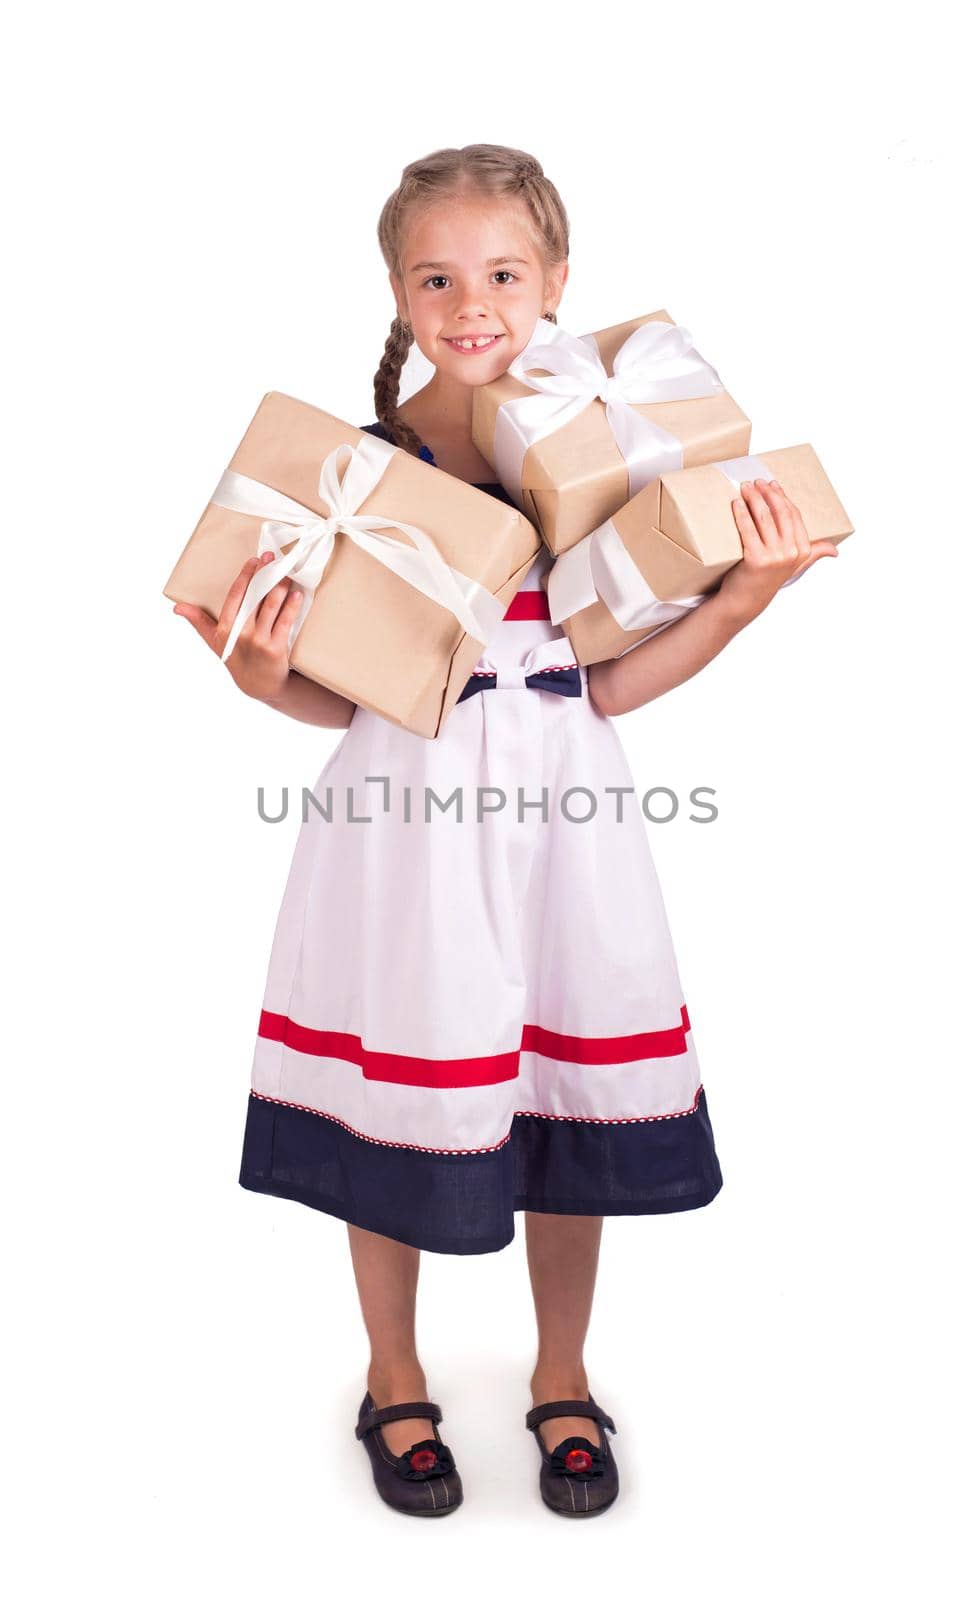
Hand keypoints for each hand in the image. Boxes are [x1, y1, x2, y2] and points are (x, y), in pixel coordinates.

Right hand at [173, 551, 304, 701]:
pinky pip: (285, 622)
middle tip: (273, 557)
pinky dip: (292, 606)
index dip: (245, 575)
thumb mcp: (214, 641)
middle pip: (254, 597)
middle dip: (264, 575)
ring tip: (287, 571)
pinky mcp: (276, 649)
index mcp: (225, 628)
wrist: (259, 686)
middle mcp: (241, 633)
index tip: (254, 560)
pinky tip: (297, 594)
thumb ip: (197, 621)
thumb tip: (176, 607)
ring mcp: (258, 641)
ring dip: (280, 586)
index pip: (235, 595)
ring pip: (271, 606)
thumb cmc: (237, 659)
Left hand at [717, 477, 838, 620]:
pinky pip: (748, 529)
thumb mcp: (795, 567)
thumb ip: (814, 554)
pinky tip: (736, 503)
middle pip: (780, 513)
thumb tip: (835, 551)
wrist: (745, 600)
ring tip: (745, 487)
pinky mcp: (756, 559)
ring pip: (764, 518)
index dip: (782, 497)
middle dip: (767, 493)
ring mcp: (775, 556)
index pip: (794, 515)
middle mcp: (791, 553)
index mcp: (803, 550)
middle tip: (756, 482)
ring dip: (754, 498)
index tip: (772, 485)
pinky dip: (741, 513)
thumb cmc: (767, 579)